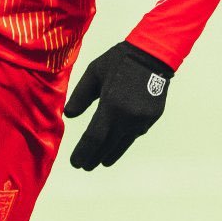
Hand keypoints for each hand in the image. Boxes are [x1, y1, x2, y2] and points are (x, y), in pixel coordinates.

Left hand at [63, 41, 172, 170]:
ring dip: (110, 154)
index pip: (94, 138)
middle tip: (84, 165)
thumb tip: (69, 116)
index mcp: (111, 105)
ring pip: (123, 143)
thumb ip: (80, 96)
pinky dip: (123, 140)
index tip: (75, 162)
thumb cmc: (118, 61)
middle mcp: (127, 117)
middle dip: (94, 157)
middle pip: (107, 145)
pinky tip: (116, 145)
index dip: (84, 152)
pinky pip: (134, 134)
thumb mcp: (94, 73)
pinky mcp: (151, 118)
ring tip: (100, 162)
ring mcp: (142, 120)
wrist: (153, 55)